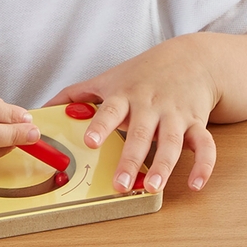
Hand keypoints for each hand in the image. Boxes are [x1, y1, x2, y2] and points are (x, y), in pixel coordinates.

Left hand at [49, 37, 220, 194]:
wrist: (192, 59)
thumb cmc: (142, 73)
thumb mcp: (107, 78)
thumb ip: (75, 95)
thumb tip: (42, 110)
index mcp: (125, 96)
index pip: (110, 110)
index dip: (100, 125)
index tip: (90, 142)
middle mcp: (150, 106)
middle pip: (140, 134)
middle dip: (131, 159)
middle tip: (121, 184)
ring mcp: (176, 116)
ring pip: (172, 142)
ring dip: (164, 166)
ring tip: (154, 187)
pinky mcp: (197, 124)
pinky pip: (205, 146)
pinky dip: (203, 165)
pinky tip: (195, 184)